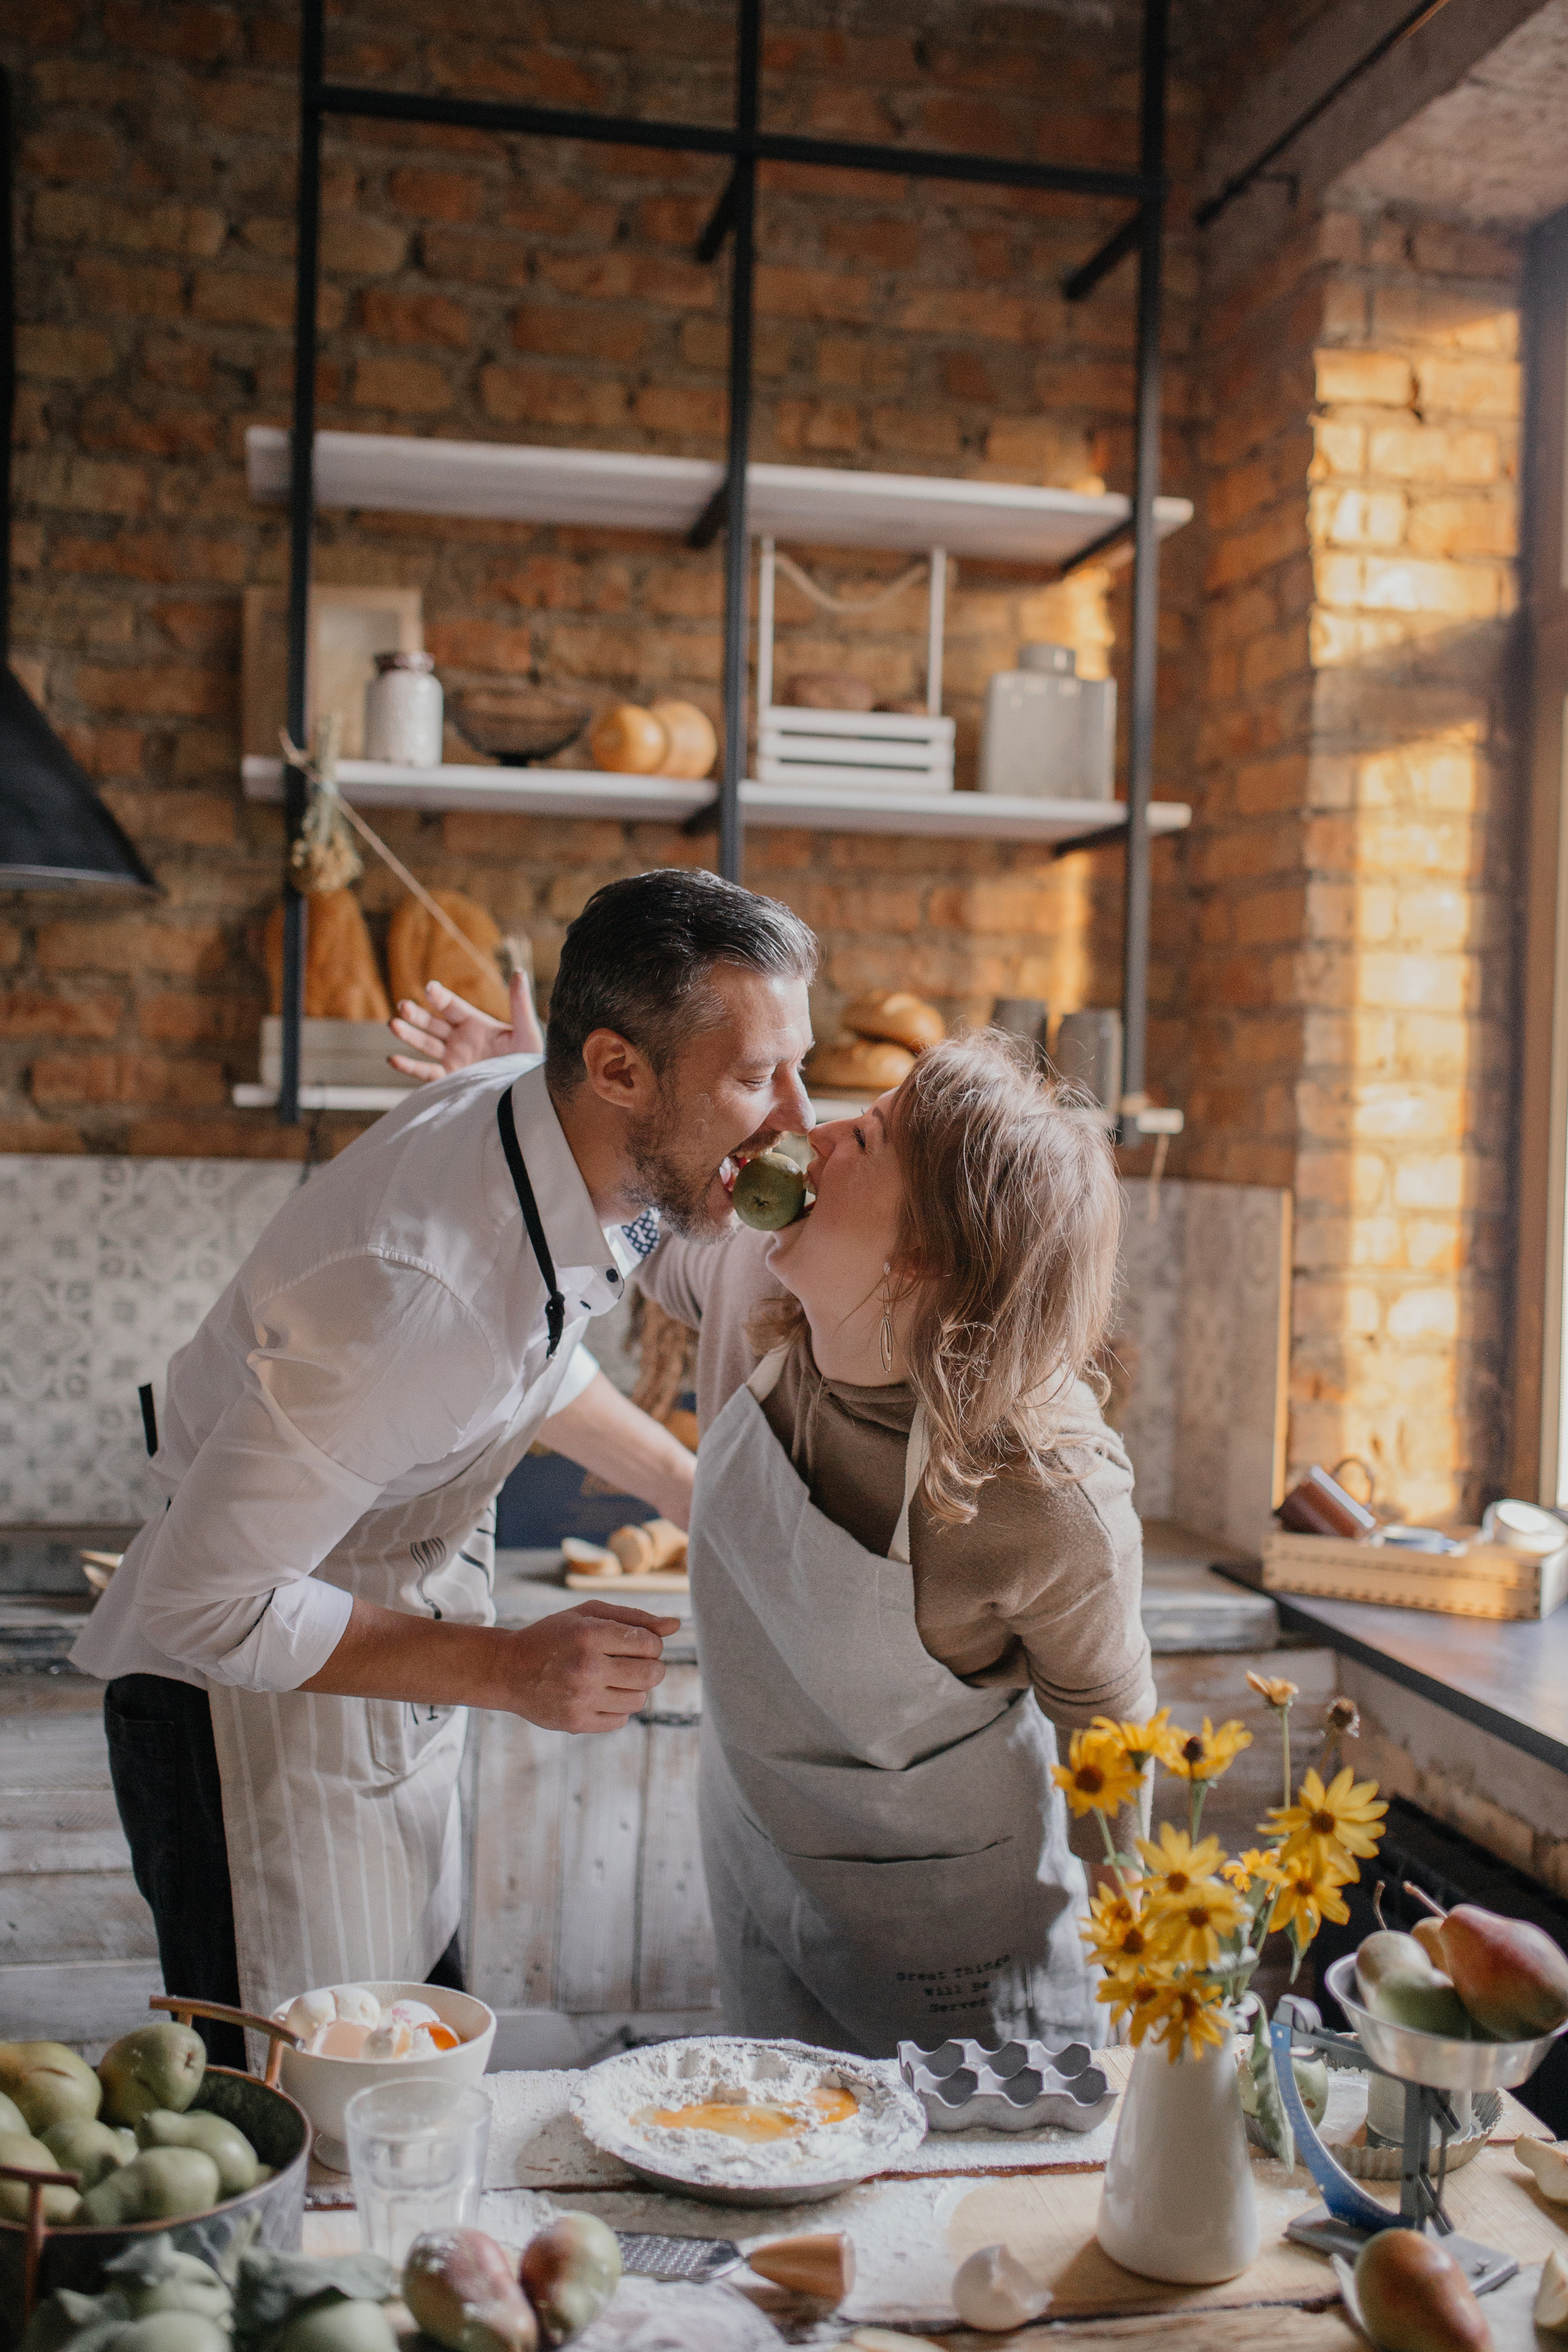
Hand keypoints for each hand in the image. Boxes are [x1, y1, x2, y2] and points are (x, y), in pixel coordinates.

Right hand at [388, 972, 541, 1082]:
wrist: (528, 1094)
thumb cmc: (531, 1061)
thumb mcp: (527, 1031)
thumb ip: (519, 1003)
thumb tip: (519, 972)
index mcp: (477, 1024)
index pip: (452, 1006)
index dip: (440, 997)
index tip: (430, 988)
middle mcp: (461, 1040)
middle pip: (433, 1023)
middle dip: (417, 1015)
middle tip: (403, 1006)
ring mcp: (453, 1059)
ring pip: (425, 1045)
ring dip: (409, 1035)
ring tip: (393, 1024)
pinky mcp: (450, 1080)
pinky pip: (425, 1073)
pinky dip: (408, 1067)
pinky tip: (393, 1059)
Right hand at [499, 1600, 679, 1731]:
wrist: (508, 1670)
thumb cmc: (554, 1635)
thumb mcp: (588, 1614)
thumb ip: (634, 1618)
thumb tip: (676, 1625)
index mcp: (590, 1634)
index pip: (650, 1644)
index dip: (652, 1644)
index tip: (637, 1644)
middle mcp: (586, 1667)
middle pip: (652, 1674)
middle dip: (651, 1667)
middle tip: (632, 1663)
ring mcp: (581, 1698)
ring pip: (640, 1700)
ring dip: (634, 1688)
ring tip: (613, 1679)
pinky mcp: (576, 1723)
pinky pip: (621, 1720)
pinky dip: (617, 1708)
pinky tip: (599, 1695)